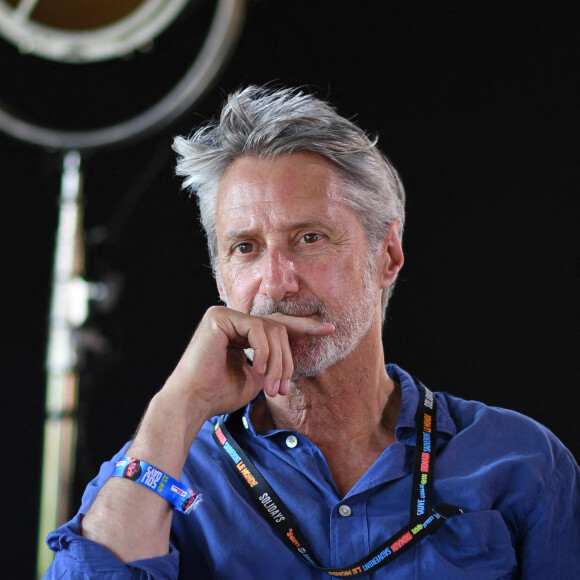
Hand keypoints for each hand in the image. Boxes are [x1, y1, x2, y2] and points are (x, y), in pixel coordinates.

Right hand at [164, 306, 334, 420]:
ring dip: (277, 361)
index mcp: (242, 332)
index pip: (278, 325)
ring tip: (271, 386)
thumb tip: (289, 356)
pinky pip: (257, 329)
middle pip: (279, 328)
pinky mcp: (220, 316)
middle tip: (283, 387)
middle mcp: (234, 319)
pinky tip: (257, 370)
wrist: (195, 402)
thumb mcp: (257, 377)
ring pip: (271, 329)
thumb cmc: (220, 394)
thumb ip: (272, 362)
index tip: (329, 329)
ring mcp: (226, 315)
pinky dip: (263, 351)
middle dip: (287, 359)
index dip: (304, 327)